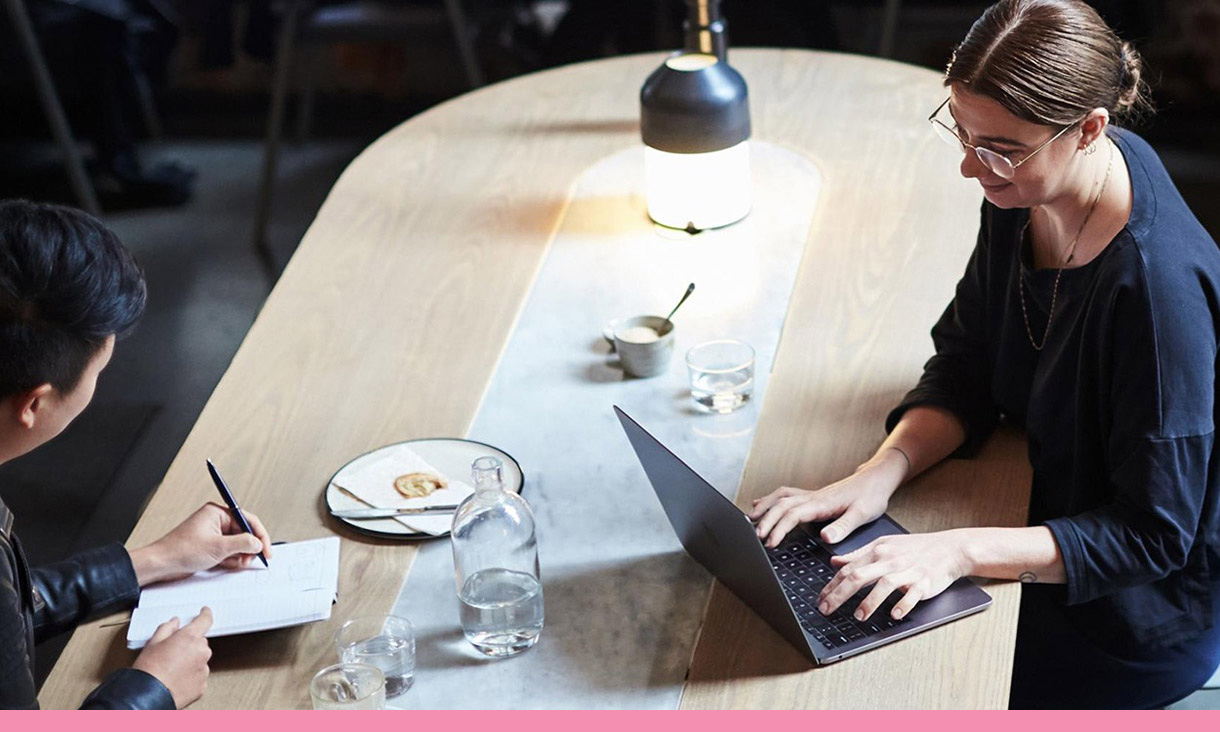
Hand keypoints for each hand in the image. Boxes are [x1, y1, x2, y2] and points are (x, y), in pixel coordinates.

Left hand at [130, 503, 272, 584]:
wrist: (161, 564)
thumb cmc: (181, 550)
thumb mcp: (218, 547)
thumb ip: (243, 543)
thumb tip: (258, 543)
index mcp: (217, 513)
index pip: (248, 520)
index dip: (260, 535)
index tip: (266, 549)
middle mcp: (216, 521)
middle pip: (244, 533)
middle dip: (248, 548)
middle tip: (249, 560)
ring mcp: (213, 534)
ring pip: (237, 544)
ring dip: (239, 556)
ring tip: (235, 563)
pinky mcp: (210, 546)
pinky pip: (228, 552)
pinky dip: (230, 559)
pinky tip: (225, 565)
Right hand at [132, 607, 213, 708]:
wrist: (147, 697)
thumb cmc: (149, 670)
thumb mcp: (153, 643)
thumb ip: (167, 629)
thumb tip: (175, 622)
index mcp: (190, 638)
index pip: (205, 620)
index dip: (205, 614)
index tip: (205, 612)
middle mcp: (201, 652)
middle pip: (200, 643)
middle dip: (189, 645)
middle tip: (172, 653)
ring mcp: (203, 669)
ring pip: (200, 660)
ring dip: (190, 662)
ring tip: (171, 670)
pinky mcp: (202, 685)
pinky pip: (198, 676)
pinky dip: (190, 677)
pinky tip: (176, 680)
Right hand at [748, 449, 905, 547]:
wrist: (876, 479)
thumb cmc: (871, 496)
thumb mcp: (863, 514)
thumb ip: (843, 526)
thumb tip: (825, 538)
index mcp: (822, 503)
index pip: (793, 514)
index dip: (779, 528)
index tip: (770, 542)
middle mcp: (813, 497)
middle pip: (781, 505)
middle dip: (766, 520)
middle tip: (756, 536)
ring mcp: (811, 495)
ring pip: (781, 497)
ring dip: (765, 507)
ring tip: (751, 519)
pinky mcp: (813, 496)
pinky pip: (786, 495)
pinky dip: (771, 499)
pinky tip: (764, 503)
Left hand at [818, 530, 971, 621]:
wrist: (949, 548)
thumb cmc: (915, 548)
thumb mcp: (883, 545)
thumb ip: (858, 554)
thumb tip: (834, 562)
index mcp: (878, 551)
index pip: (848, 569)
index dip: (831, 585)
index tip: (820, 600)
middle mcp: (890, 560)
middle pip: (859, 576)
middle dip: (839, 594)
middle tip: (826, 610)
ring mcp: (908, 571)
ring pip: (884, 585)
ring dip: (870, 602)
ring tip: (858, 616)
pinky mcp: (924, 582)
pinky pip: (912, 594)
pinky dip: (903, 605)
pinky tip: (894, 615)